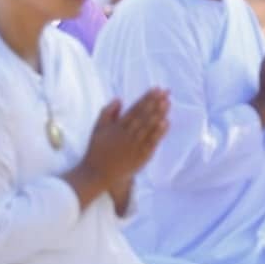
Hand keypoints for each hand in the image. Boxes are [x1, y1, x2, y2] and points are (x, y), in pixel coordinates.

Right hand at [70, 88, 169, 207]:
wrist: (97, 174)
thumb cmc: (97, 150)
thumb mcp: (97, 129)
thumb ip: (107, 113)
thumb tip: (119, 99)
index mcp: (116, 128)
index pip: (134, 110)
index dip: (146, 99)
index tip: (156, 89)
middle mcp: (127, 135)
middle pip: (143, 116)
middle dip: (155, 103)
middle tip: (166, 92)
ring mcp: (135, 146)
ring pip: (149, 128)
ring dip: (159, 114)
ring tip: (167, 103)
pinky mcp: (141, 157)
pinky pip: (151, 143)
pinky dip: (159, 133)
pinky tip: (166, 122)